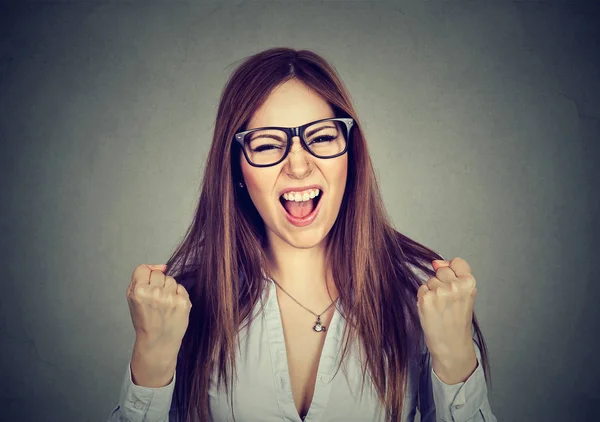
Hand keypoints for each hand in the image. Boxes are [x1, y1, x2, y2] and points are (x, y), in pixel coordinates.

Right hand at [126, 264, 191, 358]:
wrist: (158, 341)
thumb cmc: (145, 320)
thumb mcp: (133, 298)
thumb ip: (140, 278)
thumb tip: (162, 266)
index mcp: (138, 291)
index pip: (143, 269)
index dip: (146, 277)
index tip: (147, 287)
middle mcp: (154, 293)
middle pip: (159, 274)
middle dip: (157, 284)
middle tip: (155, 300)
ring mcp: (170, 297)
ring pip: (171, 280)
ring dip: (168, 289)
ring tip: (164, 305)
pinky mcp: (183, 302)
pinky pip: (181, 288)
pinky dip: (178, 296)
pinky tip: (172, 307)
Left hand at [416, 257, 477, 382]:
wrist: (452, 344)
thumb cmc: (457, 320)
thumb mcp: (465, 296)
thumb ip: (455, 276)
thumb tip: (436, 263)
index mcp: (469, 284)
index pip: (457, 262)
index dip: (453, 272)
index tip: (454, 285)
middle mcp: (455, 286)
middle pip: (440, 271)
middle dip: (441, 282)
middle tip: (447, 301)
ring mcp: (440, 292)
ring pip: (430, 280)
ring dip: (431, 292)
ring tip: (440, 307)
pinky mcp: (426, 299)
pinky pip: (421, 289)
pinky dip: (424, 298)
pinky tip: (432, 310)